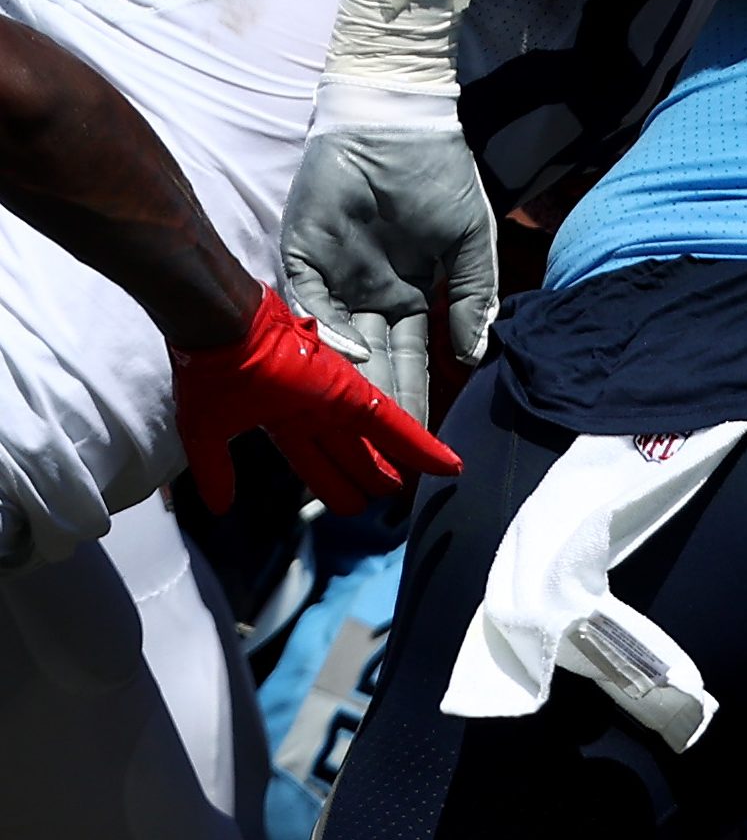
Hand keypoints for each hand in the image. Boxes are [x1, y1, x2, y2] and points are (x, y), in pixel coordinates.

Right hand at [170, 280, 457, 512]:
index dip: (333, 483)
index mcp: (283, 420)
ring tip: (421, 487)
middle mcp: (315, 411)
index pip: (314, 462)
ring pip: (377, 442)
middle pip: (350, 454)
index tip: (351, 504)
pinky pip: (395, 425)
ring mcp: (336, 400)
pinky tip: (447, 466)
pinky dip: (422, 446)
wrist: (218, 331)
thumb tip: (219, 508)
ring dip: (398, 466)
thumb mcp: (205, 432)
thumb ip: (214, 470)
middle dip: (368, 477)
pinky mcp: (354, 392)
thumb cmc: (208, 374)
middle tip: (389, 498)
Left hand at [277, 106, 497, 429]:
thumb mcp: (473, 244)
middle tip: (380, 460)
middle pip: (370, 366)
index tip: (425, 445)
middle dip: (376, 412)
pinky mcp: (302, 252)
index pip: (410, 360)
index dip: (416, 400)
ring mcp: (332, 276)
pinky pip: (308, 301)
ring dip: (345, 387)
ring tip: (357, 429)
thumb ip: (474, 300)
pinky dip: (325, 329)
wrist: (400, 123)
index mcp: (406, 296)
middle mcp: (365, 295)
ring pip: (335, 346)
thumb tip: (474, 357)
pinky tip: (348, 356)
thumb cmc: (441, 177)